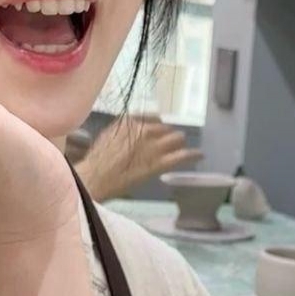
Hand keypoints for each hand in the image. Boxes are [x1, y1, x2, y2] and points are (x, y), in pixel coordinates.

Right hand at [76, 115, 201, 201]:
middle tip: (171, 142)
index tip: (160, 130)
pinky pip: (182, 156)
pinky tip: (199, 155)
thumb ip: (124, 128)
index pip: (153, 118)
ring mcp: (154, 147)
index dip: (159, 125)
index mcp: (131, 121)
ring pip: (176, 139)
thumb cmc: (96, 160)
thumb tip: (134, 127)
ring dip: (179, 143)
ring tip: (183, 148)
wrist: (95, 176)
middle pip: (166, 129)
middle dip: (169, 135)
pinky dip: (193, 155)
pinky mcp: (159, 163)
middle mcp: (145, 130)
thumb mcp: (108, 134)